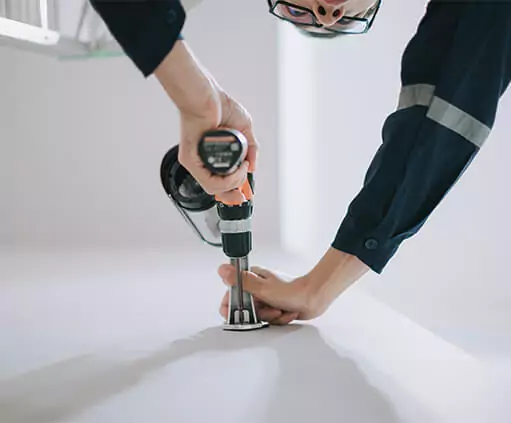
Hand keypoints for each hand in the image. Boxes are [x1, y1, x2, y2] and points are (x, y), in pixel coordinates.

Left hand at [178, 87, 258, 204]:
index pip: (220, 182)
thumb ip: (251, 149)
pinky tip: (239, 168)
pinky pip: (209, 181)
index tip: (244, 195)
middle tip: (244, 186)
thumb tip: (253, 167)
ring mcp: (195, 162)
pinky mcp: (190, 160)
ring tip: (243, 168)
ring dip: (235, 182)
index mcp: (213, 156)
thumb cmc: (220, 106)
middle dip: (234, 193)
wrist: (207, 95)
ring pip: (215, 188)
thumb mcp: (245, 130)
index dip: (233, 191)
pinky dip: (228, 179)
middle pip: (217, 190)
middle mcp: (202, 161)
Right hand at [217, 264, 322, 325]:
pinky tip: (286, 313)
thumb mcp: (262, 287)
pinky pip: (269, 320)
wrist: (314, 298)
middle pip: (245, 310)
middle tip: (269, 309)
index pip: (231, 295)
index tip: (242, 312)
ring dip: (270, 317)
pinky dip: (278, 319)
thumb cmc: (292, 290)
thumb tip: (223, 269)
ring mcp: (266, 299)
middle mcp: (257, 288)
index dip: (234, 307)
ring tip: (280, 310)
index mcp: (251, 278)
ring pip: (257, 317)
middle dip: (258, 314)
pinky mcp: (274, 308)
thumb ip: (240, 280)